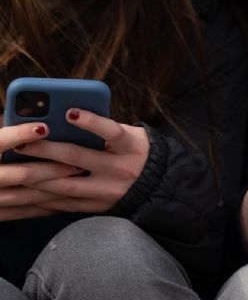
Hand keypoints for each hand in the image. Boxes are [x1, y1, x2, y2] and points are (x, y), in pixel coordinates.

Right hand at [0, 122, 81, 220]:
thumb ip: (5, 128)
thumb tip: (33, 110)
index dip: (21, 134)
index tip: (45, 127)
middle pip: (23, 173)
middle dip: (53, 168)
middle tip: (78, 162)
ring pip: (28, 196)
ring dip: (57, 189)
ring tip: (80, 178)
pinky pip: (26, 212)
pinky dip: (47, 206)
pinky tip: (67, 199)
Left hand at [19, 109, 149, 213]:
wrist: (156, 183)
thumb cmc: (136, 150)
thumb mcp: (130, 134)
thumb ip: (105, 128)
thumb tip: (68, 119)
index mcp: (130, 146)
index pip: (111, 132)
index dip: (91, 122)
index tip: (69, 112)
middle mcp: (120, 169)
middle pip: (79, 158)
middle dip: (48, 150)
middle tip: (24, 143)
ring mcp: (109, 191)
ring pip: (67, 185)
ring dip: (39, 176)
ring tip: (18, 168)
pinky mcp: (99, 207)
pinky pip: (67, 204)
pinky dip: (46, 197)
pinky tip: (29, 190)